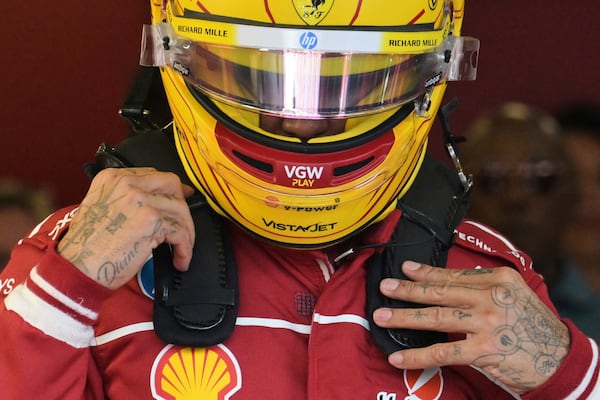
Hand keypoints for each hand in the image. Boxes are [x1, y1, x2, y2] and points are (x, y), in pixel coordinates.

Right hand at [58, 168, 194, 289]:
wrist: (77, 267)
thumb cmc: (87, 246)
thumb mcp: (100, 208)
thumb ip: (126, 198)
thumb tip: (157, 201)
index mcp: (113, 178)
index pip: (153, 175)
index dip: (172, 189)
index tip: (183, 198)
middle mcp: (127, 184)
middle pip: (171, 185)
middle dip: (182, 206)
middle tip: (184, 225)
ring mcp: (140, 200)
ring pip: (180, 210)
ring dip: (186, 233)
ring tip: (181, 250)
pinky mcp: (151, 221)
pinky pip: (180, 232)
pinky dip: (184, 249)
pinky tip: (180, 260)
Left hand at [372, 261, 569, 393]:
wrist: (560, 358)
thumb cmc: (534, 326)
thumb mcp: (516, 295)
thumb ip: (485, 286)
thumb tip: (449, 282)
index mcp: (499, 279)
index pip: (454, 275)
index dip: (426, 272)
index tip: (406, 269)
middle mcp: (492, 297)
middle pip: (440, 292)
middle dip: (408, 290)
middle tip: (385, 287)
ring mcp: (487, 323)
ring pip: (436, 317)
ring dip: (405, 317)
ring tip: (382, 316)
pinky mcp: (484, 350)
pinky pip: (443, 351)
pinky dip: (418, 355)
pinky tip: (399, 356)